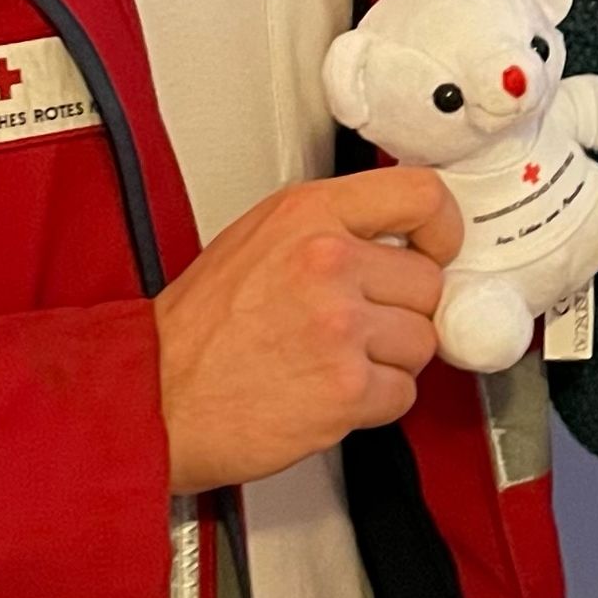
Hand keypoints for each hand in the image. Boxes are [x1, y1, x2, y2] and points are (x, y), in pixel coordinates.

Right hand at [155, 169, 458, 494]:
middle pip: (429, 284)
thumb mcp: (258, 239)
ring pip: (421, 342)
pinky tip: (327, 393)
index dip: (443, 228)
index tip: (439, 248)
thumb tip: (400, 240)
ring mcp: (341, 326)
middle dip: (400, 312)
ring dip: (388, 360)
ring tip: (331, 361)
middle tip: (355, 327)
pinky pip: (402, 393)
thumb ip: (331, 229)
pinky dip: (373, 402)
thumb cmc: (198, 329)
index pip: (421, 195)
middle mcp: (329, 262)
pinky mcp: (346, 389)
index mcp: (308, 214)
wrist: (154, 398)